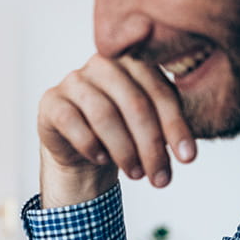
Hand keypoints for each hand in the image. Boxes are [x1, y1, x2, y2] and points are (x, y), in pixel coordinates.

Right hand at [37, 54, 196, 205]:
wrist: (81, 148)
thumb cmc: (122, 133)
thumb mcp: (151, 127)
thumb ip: (170, 124)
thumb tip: (188, 151)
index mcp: (134, 61)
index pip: (160, 92)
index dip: (175, 127)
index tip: (188, 159)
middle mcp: (103, 64)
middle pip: (134, 104)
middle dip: (150, 146)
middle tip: (160, 178)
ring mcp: (74, 80)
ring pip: (104, 114)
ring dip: (124, 151)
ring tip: (136, 174)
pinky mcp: (51, 101)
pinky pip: (72, 122)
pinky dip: (91, 145)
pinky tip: (102, 160)